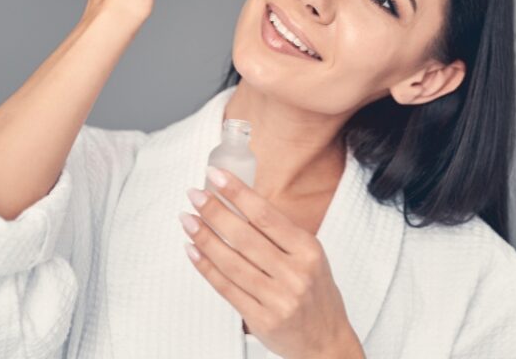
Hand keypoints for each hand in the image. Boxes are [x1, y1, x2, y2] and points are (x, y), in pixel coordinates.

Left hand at [179, 166, 362, 358]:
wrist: (327, 341)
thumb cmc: (316, 292)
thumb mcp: (310, 255)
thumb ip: (280, 234)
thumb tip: (239, 203)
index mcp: (308, 250)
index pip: (266, 215)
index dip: (238, 193)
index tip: (216, 176)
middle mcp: (294, 273)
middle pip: (244, 236)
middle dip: (214, 211)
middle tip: (195, 195)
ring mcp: (278, 298)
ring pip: (231, 262)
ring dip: (204, 237)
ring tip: (188, 219)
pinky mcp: (262, 319)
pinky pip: (227, 288)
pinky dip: (206, 267)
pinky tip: (193, 250)